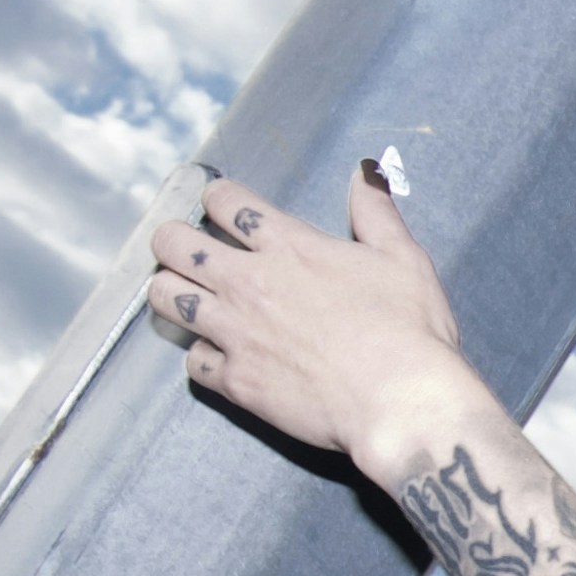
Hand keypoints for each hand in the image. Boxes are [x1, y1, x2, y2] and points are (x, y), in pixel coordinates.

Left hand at [149, 156, 490, 468]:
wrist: (400, 402)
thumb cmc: (408, 330)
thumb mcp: (403, 258)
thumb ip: (376, 212)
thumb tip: (365, 172)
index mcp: (289, 246)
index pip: (227, 203)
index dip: (216, 198)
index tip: (218, 204)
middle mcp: (250, 284)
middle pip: (177, 244)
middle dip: (172, 240)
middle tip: (181, 247)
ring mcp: (237, 333)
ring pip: (167, 299)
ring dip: (169, 292)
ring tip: (181, 294)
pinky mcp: (237, 382)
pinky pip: (192, 363)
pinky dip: (200, 357)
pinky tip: (214, 355)